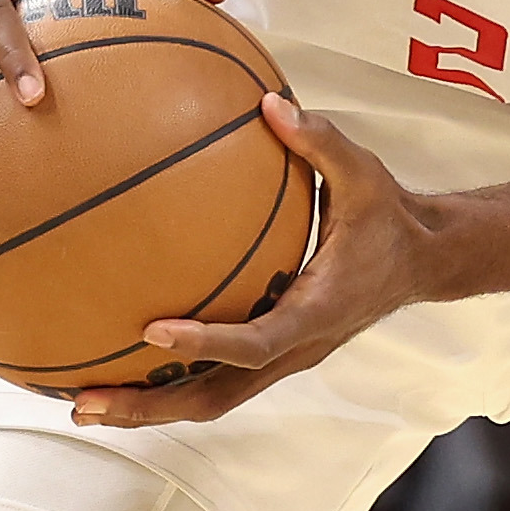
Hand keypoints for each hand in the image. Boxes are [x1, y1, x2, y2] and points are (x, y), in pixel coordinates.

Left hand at [72, 96, 434, 426]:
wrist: (424, 260)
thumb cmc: (390, 218)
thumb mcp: (364, 175)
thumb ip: (318, 141)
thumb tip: (268, 102)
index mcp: (317, 310)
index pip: (258, 341)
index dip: (206, 343)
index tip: (152, 330)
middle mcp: (297, 347)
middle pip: (217, 397)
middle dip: (151, 407)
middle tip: (86, 401)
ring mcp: (285, 358)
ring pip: (212, 400)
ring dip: (150, 408)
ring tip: (85, 402)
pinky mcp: (275, 353)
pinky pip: (217, 380)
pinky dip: (169, 384)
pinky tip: (125, 366)